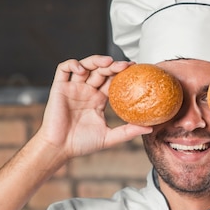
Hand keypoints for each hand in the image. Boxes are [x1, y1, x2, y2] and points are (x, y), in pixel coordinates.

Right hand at [36, 55, 151, 159]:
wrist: (60, 148)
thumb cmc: (82, 144)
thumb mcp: (109, 137)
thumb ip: (128, 131)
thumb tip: (150, 128)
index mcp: (98, 100)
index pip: (112, 81)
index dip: (122, 74)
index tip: (136, 71)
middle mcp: (86, 91)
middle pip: (101, 71)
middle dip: (113, 66)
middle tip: (126, 66)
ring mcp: (73, 88)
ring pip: (85, 66)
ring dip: (96, 60)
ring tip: (108, 62)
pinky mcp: (59, 87)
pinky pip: (64, 69)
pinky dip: (73, 64)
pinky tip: (82, 69)